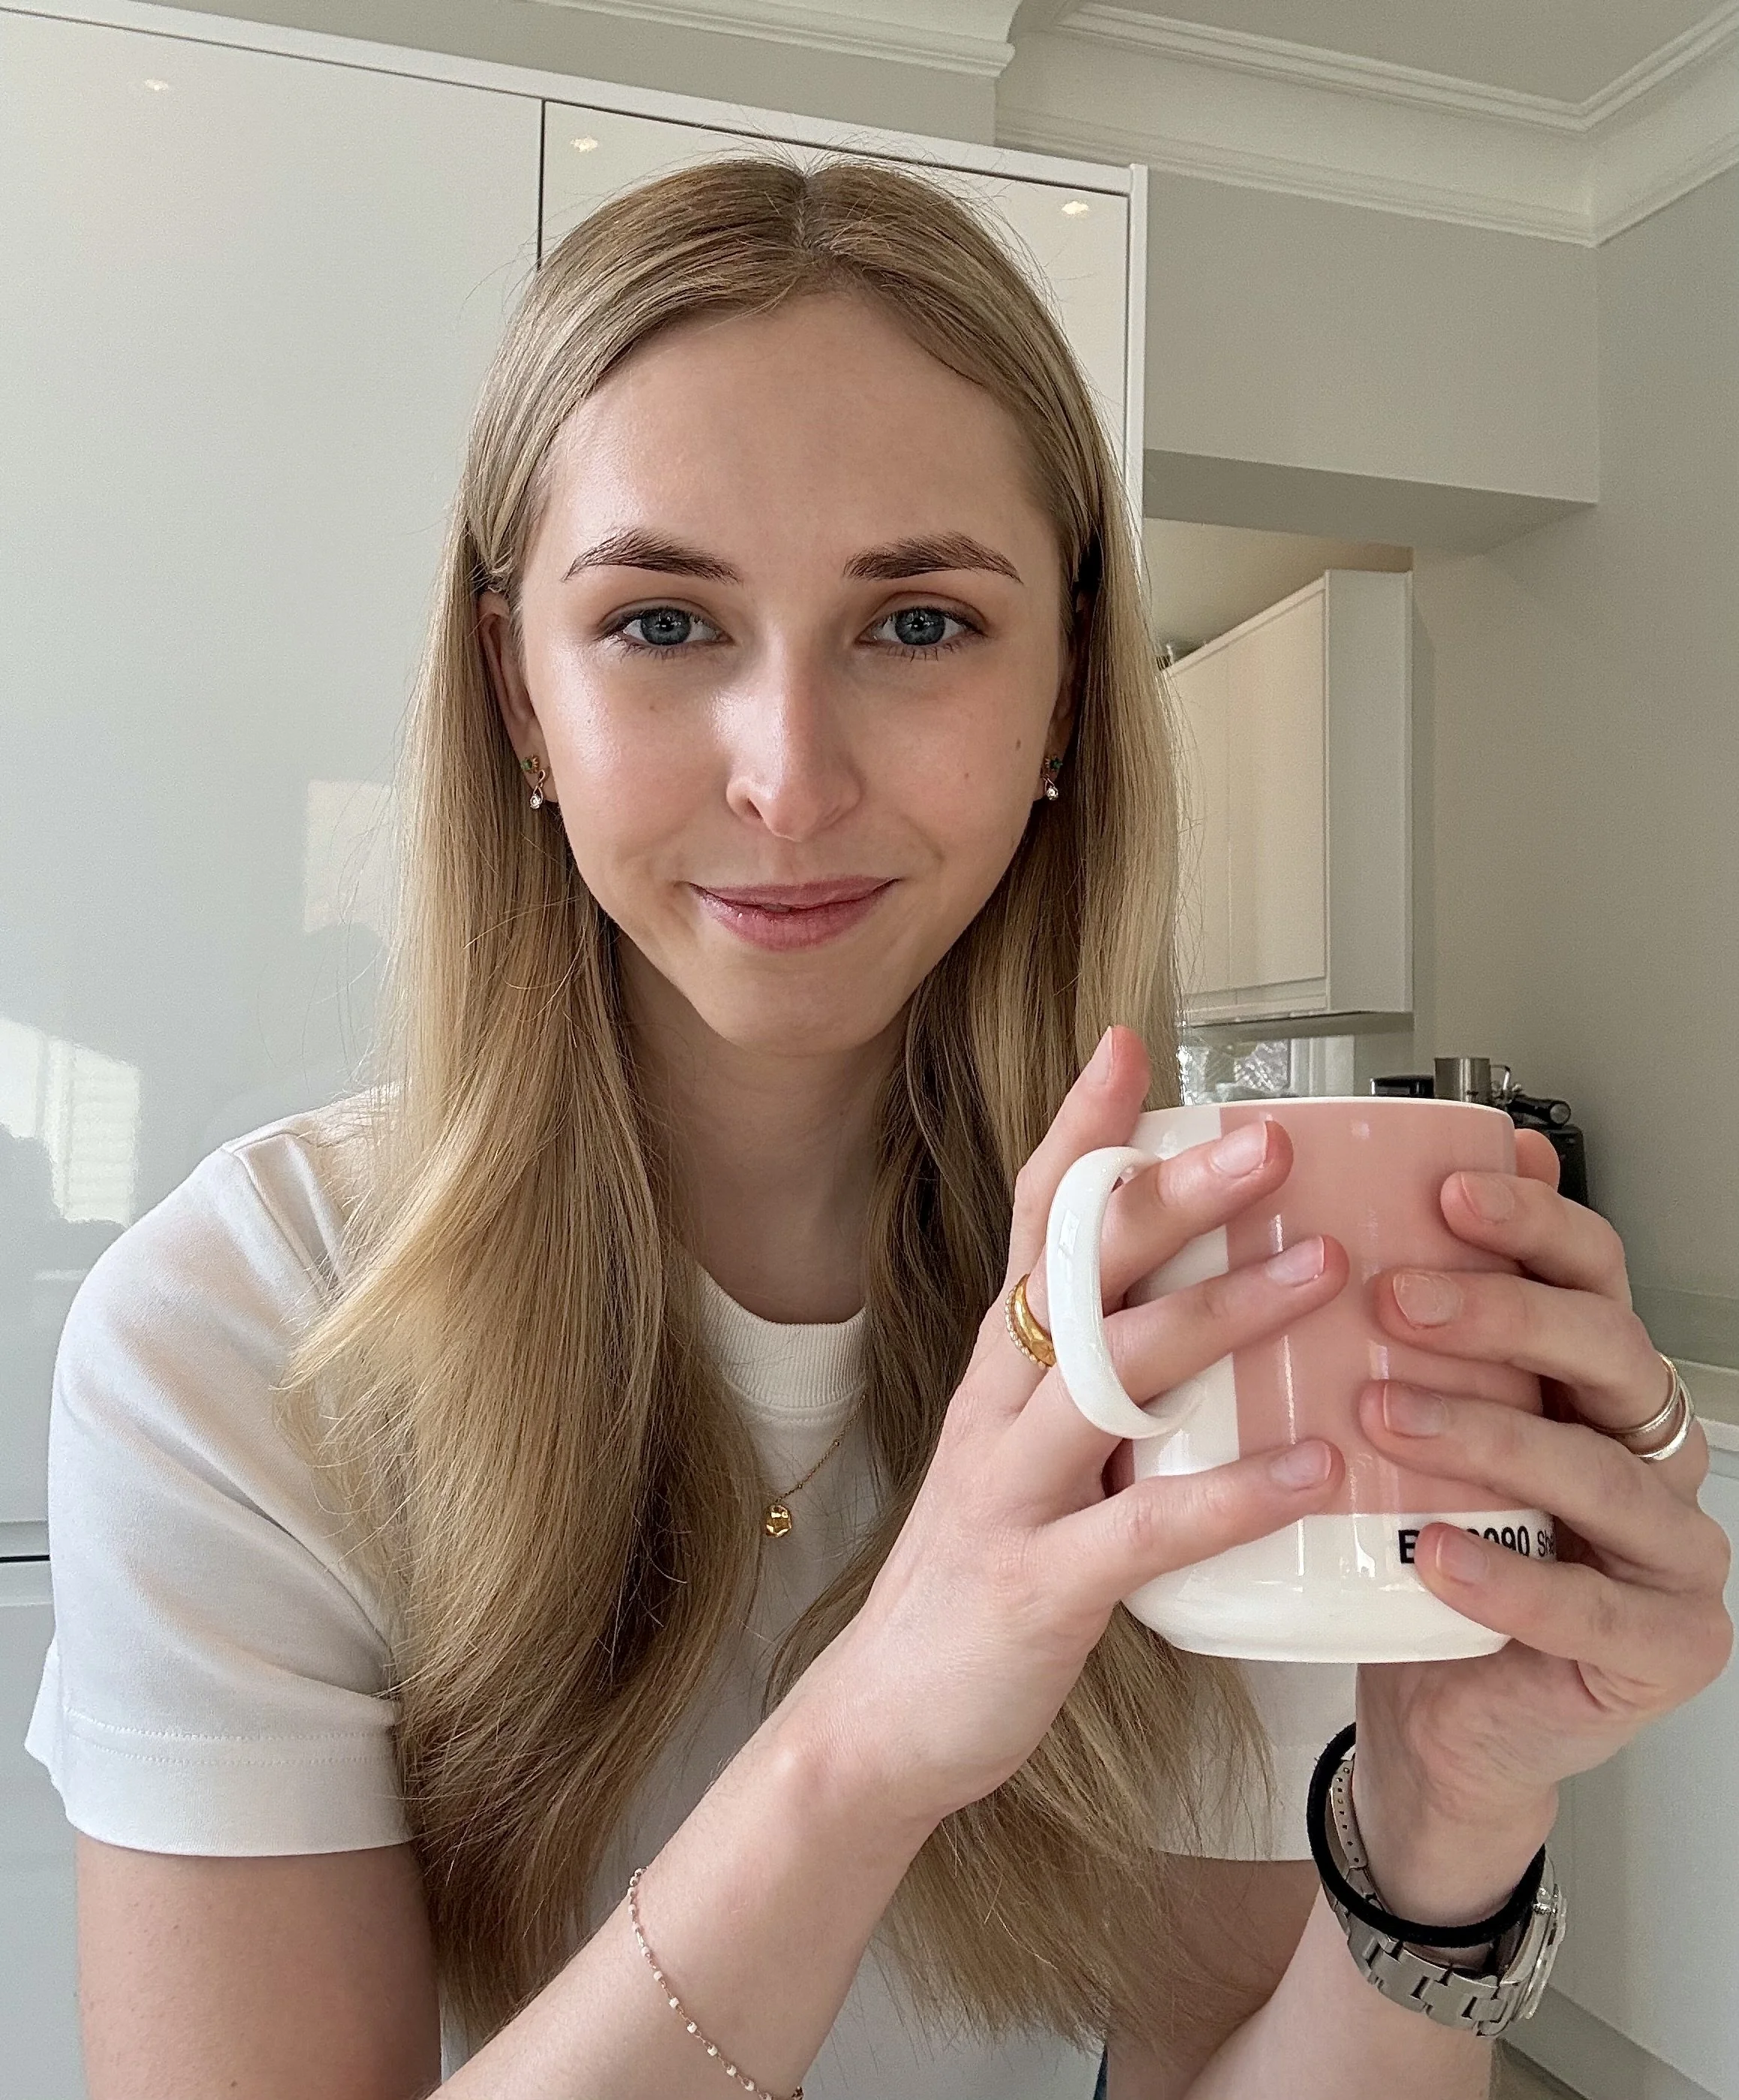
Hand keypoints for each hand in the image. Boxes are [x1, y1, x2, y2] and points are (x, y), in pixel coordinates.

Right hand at [785, 1025, 1349, 1831]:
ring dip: (1221, 1313)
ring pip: (1112, 1374)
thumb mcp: (1026, 1453)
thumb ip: (1097, 1384)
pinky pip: (1144, 1527)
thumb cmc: (979, 1574)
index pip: (1032, 1220)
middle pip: (1077, 1271)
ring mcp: (1009, 1489)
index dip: (1080, 1131)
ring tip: (1324, 1272)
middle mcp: (996, 1405)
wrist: (882, 1720)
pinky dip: (1232, 1492)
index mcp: (1000, 1367)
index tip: (1133, 1044)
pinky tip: (1314, 1466)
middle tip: (1273, 1140)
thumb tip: (1202, 1314)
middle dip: (1173, 1196)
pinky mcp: (1036, 1583)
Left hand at [1348, 1131, 1734, 1924]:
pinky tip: (1436, 1554)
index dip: (1532, 1224)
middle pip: (1609, 1349)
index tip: (1445, 1191)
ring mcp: (1670, 1548)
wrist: (1435, 1717)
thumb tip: (1355, 1202)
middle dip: (1503, 1314)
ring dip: (1488, 1435)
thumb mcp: (1402, 1427)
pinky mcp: (1664, 1646)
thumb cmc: (1415, 1551)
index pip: (1594, 1271)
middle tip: (1395, 1297)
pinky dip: (1509, 1579)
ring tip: (1384, 1416)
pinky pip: (1592, 1606)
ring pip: (1601, 1472)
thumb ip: (1400, 1333)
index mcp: (1595, 1376)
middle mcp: (1649, 1447)